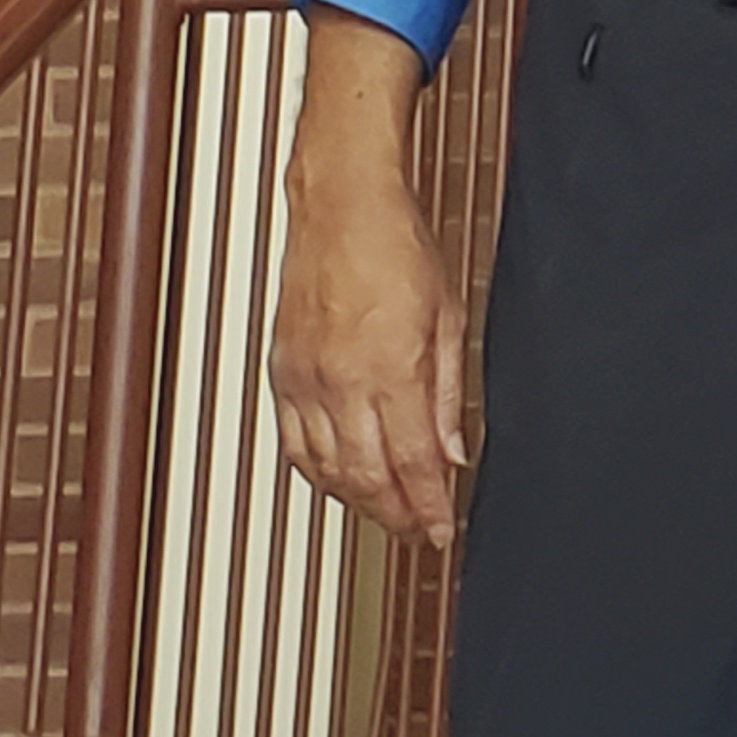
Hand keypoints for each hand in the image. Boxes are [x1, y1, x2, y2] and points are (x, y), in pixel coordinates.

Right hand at [267, 15, 466, 540]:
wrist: (342, 205)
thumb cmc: (398, 247)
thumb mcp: (450, 317)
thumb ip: (451, 393)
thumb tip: (455, 451)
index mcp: (390, 368)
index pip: (412, 462)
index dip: (428, 507)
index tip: (442, 531)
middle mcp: (340, 382)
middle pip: (366, 477)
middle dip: (396, 514)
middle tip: (418, 530)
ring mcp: (303, 381)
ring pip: (325, 470)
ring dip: (357, 501)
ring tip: (387, 512)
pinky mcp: (281, 373)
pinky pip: (293, 444)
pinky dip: (317, 473)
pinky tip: (338, 479)